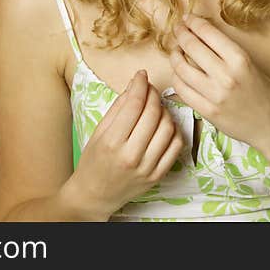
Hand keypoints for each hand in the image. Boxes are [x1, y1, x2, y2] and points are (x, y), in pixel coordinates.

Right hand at [67, 70, 184, 218]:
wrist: (95, 194)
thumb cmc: (93, 161)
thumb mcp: (99, 131)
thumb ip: (118, 107)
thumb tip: (135, 84)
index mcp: (112, 142)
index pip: (134, 105)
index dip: (140, 84)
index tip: (141, 75)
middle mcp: (131, 156)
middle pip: (153, 114)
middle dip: (153, 94)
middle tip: (149, 88)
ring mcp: (147, 167)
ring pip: (168, 127)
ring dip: (164, 111)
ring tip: (155, 108)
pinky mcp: (158, 175)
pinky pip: (176, 145)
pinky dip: (173, 130)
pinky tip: (163, 125)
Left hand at [170, 14, 269, 150]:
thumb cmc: (263, 93)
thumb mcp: (250, 64)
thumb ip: (226, 51)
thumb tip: (200, 33)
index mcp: (240, 59)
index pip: (208, 33)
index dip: (193, 22)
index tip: (187, 18)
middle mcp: (226, 75)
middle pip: (191, 46)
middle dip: (180, 33)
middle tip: (177, 29)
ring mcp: (215, 95)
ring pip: (181, 68)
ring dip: (174, 55)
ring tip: (176, 51)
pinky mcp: (207, 111)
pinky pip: (182, 90)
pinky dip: (177, 78)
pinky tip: (179, 73)